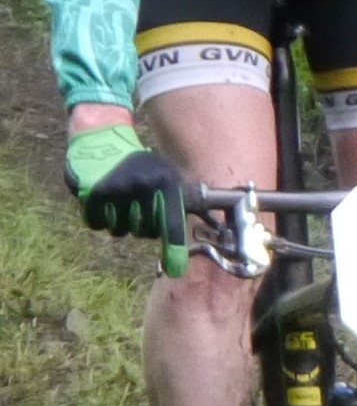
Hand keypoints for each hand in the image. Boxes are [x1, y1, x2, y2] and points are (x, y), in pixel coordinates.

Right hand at [67, 124, 187, 278]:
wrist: (102, 135)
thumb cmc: (141, 163)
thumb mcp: (167, 175)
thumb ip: (181, 204)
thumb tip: (213, 229)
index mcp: (165, 182)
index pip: (170, 223)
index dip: (173, 248)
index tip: (175, 269)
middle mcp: (143, 185)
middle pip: (144, 232)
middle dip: (141, 226)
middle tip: (136, 207)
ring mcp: (118, 188)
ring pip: (120, 231)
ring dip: (119, 222)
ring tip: (120, 200)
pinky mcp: (94, 192)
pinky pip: (98, 224)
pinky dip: (99, 218)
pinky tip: (103, 202)